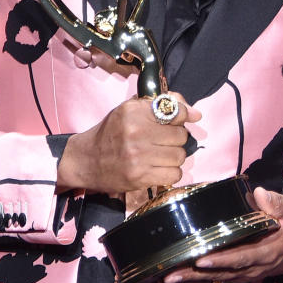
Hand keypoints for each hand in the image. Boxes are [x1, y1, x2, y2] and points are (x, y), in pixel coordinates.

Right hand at [56, 94, 200, 195]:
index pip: (176, 111)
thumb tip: (195, 113)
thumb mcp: (130, 110)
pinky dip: (170, 172)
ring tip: (160, 155)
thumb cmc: (111, 132)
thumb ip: (162, 105)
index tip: (178, 121)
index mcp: (133, 111)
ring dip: (173, 157)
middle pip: (181, 136)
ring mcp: (138, 156)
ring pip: (180, 156)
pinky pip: (174, 174)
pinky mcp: (139, 177)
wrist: (86, 160)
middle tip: (163, 141)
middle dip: (176, 139)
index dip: (182, 117)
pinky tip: (158, 168)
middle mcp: (136, 131)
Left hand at [161, 188, 282, 282]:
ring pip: (214, 279)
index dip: (222, 260)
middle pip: (221, 273)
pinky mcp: (235, 274)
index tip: (202, 259)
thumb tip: (259, 193)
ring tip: (165, 279)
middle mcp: (252, 267)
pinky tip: (174, 281)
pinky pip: (214, 280)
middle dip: (194, 275)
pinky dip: (194, 282)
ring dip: (190, 280)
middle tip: (169, 275)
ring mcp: (242, 274)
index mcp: (266, 252)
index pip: (241, 257)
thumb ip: (278, 203)